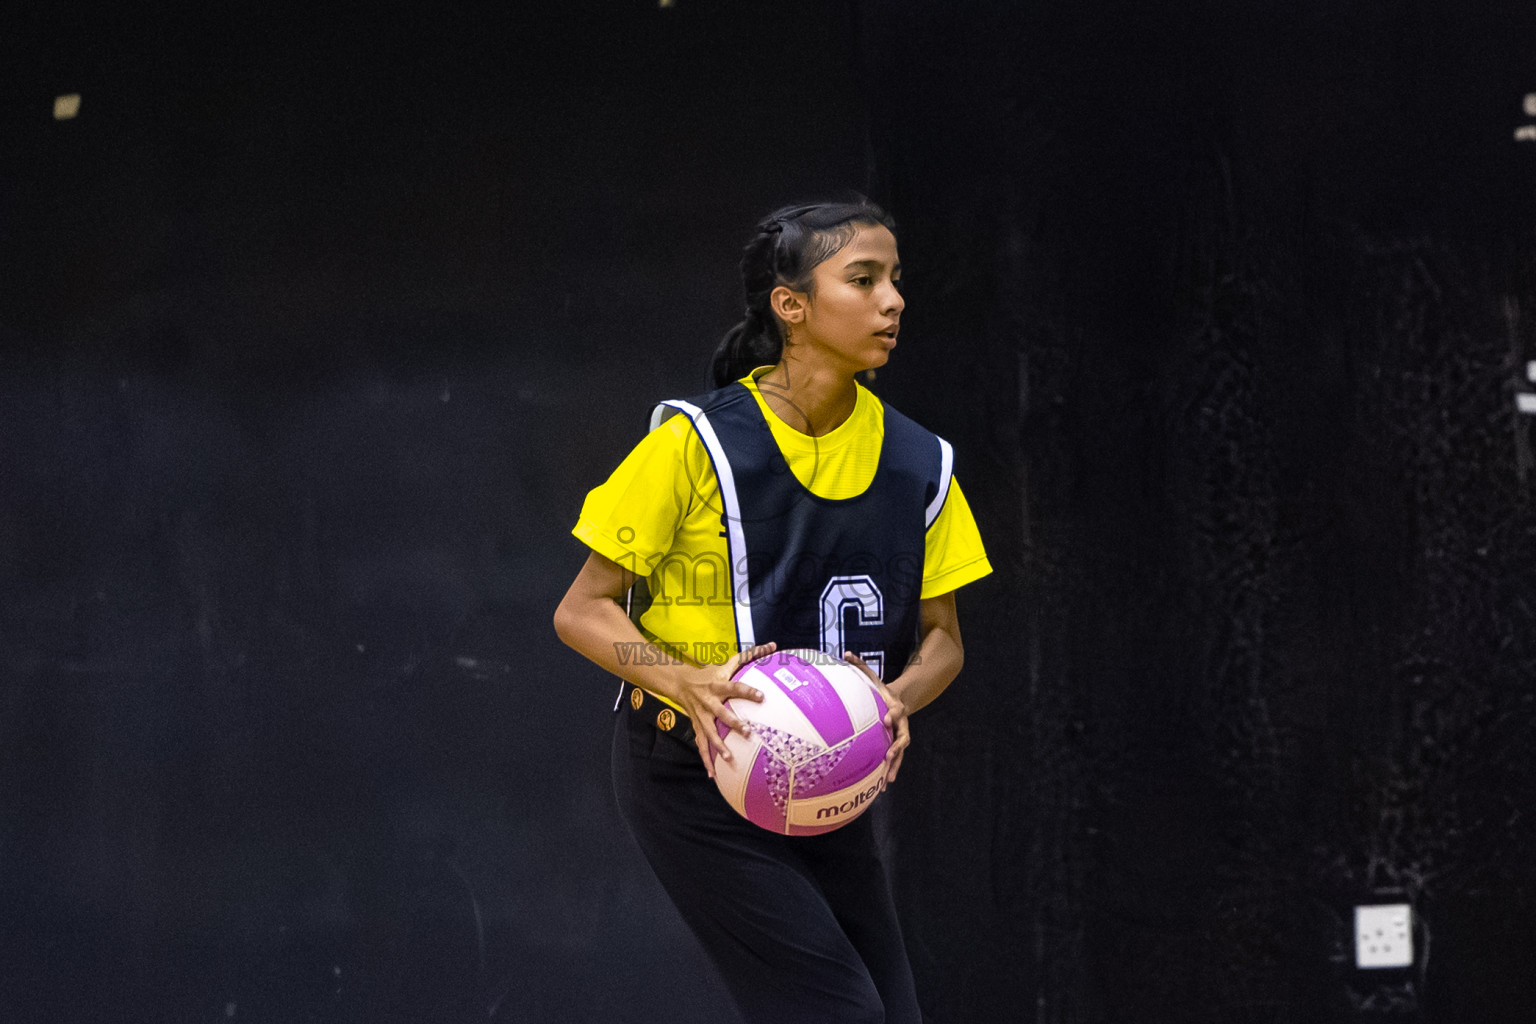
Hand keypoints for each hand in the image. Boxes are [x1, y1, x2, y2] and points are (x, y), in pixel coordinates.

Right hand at [677, 641, 775, 778]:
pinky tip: (713, 774)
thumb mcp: (727, 663)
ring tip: (729, 757)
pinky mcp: (697, 727)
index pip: (735, 687)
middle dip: (733, 723)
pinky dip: (706, 760)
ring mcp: (701, 716)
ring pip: (710, 732)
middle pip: (722, 713)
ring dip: (718, 745)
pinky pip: (701, 745)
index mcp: (718, 685)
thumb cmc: (710, 673)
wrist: (680, 683)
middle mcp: (709, 701)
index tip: (762, 697)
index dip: (747, 691)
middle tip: (748, 732)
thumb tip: (773, 645)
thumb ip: (751, 655)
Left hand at [844, 651, 909, 784]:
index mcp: (895, 707)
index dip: (893, 715)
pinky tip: (881, 786)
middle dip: (897, 746)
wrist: (897, 701)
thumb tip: (845, 652)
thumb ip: (860, 666)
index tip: (886, 720)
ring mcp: (900, 736)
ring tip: (887, 780)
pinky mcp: (895, 746)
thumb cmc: (879, 691)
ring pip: (900, 753)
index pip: (896, 711)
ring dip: (895, 766)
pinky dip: (889, 771)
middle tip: (889, 753)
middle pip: (903, 736)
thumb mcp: (872, 677)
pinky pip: (894, 760)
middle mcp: (901, 724)